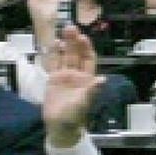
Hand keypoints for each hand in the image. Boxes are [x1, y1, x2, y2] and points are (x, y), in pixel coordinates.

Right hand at [41, 27, 102, 148]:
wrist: (59, 126)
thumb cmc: (75, 116)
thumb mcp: (83, 103)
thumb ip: (91, 91)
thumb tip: (103, 79)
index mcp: (87, 79)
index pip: (88, 59)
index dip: (86, 48)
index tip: (83, 38)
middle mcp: (77, 74)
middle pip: (76, 54)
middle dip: (74, 41)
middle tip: (70, 28)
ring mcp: (64, 76)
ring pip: (65, 56)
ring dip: (65, 44)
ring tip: (63, 30)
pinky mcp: (53, 79)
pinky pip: (53, 64)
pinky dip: (53, 54)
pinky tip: (53, 43)